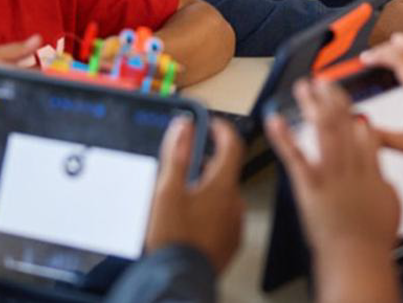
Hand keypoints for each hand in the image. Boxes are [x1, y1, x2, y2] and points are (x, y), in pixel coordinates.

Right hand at [145, 118, 244, 273]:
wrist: (180, 279)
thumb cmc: (174, 239)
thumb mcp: (167, 191)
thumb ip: (177, 155)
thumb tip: (184, 127)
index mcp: (223, 187)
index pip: (233, 145)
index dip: (222, 130)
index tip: (213, 125)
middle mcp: (235, 203)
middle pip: (226, 171)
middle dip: (207, 163)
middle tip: (186, 165)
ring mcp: (235, 224)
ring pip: (224, 195)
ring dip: (208, 189)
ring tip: (183, 198)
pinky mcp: (231, 242)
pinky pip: (224, 217)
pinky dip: (210, 211)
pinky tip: (191, 220)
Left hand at [264, 80, 399, 257]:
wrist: (357, 258)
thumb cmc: (374, 239)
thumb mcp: (391, 203)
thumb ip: (383, 180)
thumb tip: (380, 170)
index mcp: (370, 169)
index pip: (365, 132)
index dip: (356, 115)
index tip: (349, 103)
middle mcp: (350, 166)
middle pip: (342, 123)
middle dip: (333, 98)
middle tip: (324, 81)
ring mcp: (329, 174)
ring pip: (322, 131)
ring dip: (311, 105)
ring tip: (304, 87)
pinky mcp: (308, 186)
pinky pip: (295, 157)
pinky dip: (284, 137)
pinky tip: (275, 120)